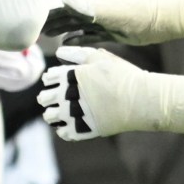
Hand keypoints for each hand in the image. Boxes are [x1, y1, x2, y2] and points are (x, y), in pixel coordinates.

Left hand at [38, 45, 183, 140]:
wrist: (140, 100)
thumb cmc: (122, 76)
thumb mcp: (101, 58)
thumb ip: (77, 53)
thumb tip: (59, 51)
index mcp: (70, 76)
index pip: (48, 78)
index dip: (50, 79)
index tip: (55, 81)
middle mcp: (68, 96)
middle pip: (44, 98)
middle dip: (46, 97)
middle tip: (52, 98)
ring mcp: (74, 114)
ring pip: (50, 117)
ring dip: (52, 114)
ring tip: (58, 113)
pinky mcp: (84, 130)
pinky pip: (64, 133)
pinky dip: (63, 129)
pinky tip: (69, 124)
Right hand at [44, 0, 183, 45]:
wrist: (162, 19)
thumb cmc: (136, 13)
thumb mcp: (110, 10)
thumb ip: (87, 5)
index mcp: (92, 2)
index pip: (63, 6)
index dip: (46, 11)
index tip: (30, 16)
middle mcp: (96, 9)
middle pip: (67, 14)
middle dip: (50, 20)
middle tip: (32, 28)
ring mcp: (104, 20)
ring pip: (77, 25)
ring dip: (61, 29)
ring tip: (47, 36)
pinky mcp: (113, 31)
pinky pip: (90, 35)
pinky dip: (77, 38)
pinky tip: (68, 44)